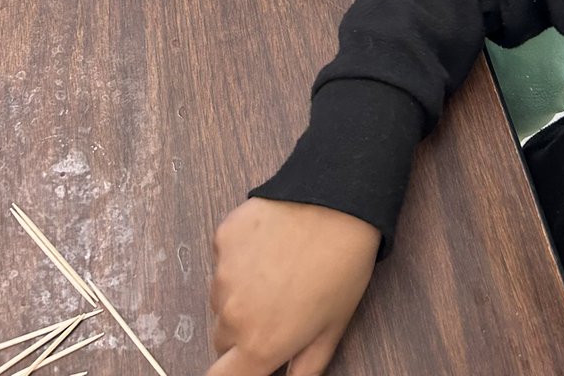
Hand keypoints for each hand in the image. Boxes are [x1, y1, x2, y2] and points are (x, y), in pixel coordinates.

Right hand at [206, 197, 380, 375]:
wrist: (338, 203)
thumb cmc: (342, 266)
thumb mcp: (331, 330)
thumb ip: (303, 370)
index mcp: (260, 343)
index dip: (232, 372)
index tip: (246, 362)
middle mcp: (234, 313)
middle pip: (222, 337)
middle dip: (243, 330)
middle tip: (278, 307)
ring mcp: (223, 272)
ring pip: (221, 297)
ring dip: (241, 291)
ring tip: (279, 270)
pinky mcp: (222, 238)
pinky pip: (223, 259)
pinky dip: (240, 256)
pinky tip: (270, 244)